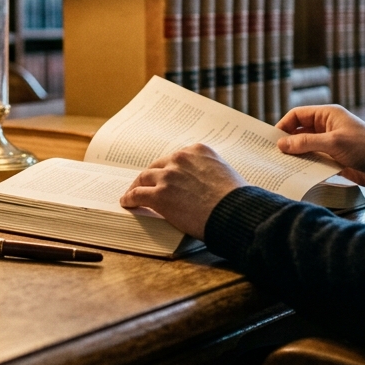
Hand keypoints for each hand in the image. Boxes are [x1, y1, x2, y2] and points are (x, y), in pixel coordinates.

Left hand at [119, 144, 245, 240]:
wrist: (236, 213)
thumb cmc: (238, 199)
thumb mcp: (225, 173)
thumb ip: (209, 171)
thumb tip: (203, 183)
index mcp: (198, 150)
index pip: (176, 158)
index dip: (168, 168)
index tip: (164, 173)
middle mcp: (180, 159)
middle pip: (157, 166)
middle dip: (151, 175)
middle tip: (144, 182)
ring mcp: (168, 176)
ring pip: (144, 178)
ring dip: (137, 185)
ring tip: (132, 192)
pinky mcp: (160, 196)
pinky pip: (138, 194)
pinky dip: (130, 198)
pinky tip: (127, 202)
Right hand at [275, 105, 364, 187]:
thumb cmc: (364, 147)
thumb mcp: (333, 143)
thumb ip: (306, 142)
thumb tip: (282, 145)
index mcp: (327, 115)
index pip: (297, 115)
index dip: (284, 125)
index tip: (273, 140)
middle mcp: (326, 127)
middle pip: (299, 131)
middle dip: (287, 141)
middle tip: (274, 153)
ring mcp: (329, 143)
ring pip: (305, 146)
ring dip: (296, 154)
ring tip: (282, 164)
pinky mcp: (333, 157)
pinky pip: (313, 158)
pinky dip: (305, 163)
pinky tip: (297, 171)